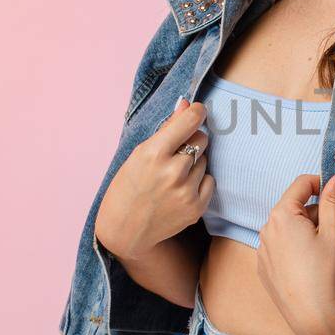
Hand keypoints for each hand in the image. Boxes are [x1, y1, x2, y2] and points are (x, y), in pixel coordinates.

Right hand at [95, 99, 212, 258]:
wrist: (124, 230)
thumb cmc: (128, 187)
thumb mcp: (139, 154)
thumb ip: (166, 129)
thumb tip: (187, 104)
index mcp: (153, 153)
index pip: (190, 121)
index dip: (196, 112)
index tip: (197, 111)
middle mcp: (173, 171)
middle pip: (202, 139)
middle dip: (192, 140)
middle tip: (175, 153)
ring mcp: (186, 191)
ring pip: (205, 160)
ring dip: (193, 163)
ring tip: (172, 176)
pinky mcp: (196, 208)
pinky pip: (209, 180)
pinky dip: (199, 182)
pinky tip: (181, 189)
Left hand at [253, 170, 334, 334]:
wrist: (314, 317)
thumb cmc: (325, 273)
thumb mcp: (333, 232)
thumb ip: (334, 200)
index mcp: (282, 215)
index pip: (302, 184)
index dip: (323, 184)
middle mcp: (266, 229)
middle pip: (294, 206)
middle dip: (316, 211)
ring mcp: (263, 250)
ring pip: (287, 228)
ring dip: (305, 230)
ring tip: (324, 251)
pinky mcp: (264, 268)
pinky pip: (280, 247)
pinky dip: (295, 247)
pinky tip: (310, 265)